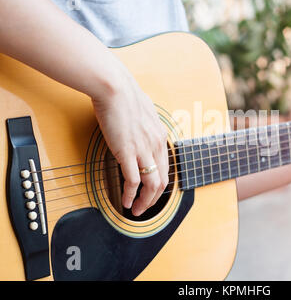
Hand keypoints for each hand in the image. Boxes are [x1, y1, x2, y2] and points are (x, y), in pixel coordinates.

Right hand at [92, 71, 168, 216]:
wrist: (115, 88)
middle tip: (145, 208)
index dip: (159, 185)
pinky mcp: (127, 152)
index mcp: (160, 136)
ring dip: (145, 202)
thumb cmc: (125, 96)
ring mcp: (143, 149)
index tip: (151, 193)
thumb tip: (140, 127)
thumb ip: (145, 124)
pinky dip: (131, 195)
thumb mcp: (143, 112)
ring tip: (137, 211)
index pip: (166, 168)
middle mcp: (156, 145)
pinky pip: (133, 180)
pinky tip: (126, 202)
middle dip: (154, 199)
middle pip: (162, 181)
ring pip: (151, 184)